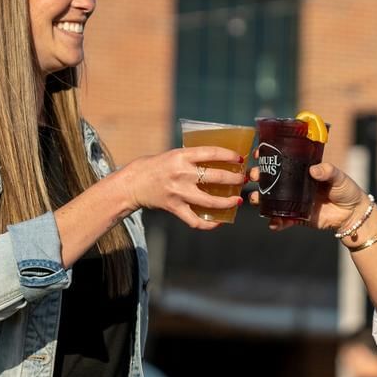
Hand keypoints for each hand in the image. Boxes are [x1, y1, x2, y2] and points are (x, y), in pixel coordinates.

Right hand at [117, 147, 245, 229]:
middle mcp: (182, 173)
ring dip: (228, 202)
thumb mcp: (173, 155)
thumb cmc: (155, 166)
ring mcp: (179, 192)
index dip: (229, 155)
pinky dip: (208, 224)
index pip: (212, 152)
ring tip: (237, 200)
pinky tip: (218, 222)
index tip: (240, 159)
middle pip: (216, 177)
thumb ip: (192, 158)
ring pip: (210, 201)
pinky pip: (195, 220)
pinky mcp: (175, 207)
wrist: (132, 183)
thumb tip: (218, 158)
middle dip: (234, 179)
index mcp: (181, 156)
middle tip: (243, 179)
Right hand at [246, 160, 369, 232]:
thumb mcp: (339, 177)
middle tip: (253, 176)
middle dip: (257, 177)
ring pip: (270, 199)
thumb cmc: (347, 190)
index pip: (281, 160)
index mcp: (302, 171)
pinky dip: (275, 222)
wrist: (353, 214)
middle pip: (269, 179)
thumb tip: (314, 170)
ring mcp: (293, 201)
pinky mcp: (297, 217)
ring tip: (255, 199)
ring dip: (259, 199)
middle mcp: (294, 185)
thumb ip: (328, 171)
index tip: (258, 154)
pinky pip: (282, 220)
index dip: (267, 157)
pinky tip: (272, 223)